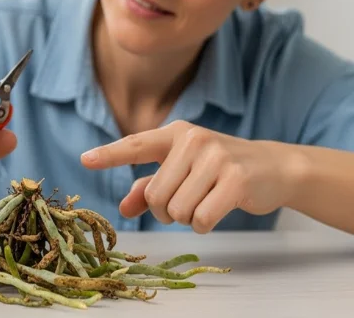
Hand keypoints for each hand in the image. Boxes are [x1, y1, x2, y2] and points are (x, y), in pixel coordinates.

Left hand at [80, 120, 302, 232]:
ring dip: (186, 218)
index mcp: (174, 134)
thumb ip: (149, 187)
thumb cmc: (218, 168)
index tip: (85, 160)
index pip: (135, 145)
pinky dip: (205, 224)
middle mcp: (193, 140)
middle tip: (184, 202)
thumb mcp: (182, 170)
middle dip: (165, 211)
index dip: (109, 155)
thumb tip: (123, 208)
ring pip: (177, 210)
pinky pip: (202, 218)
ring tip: (204, 202)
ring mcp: (216, 158)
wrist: (273, 167)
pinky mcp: (236, 180)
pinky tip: (218, 210)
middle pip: (154, 195)